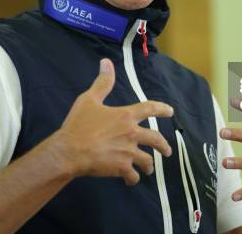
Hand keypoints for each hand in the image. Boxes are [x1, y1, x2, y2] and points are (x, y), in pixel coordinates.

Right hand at [53, 58, 173, 185]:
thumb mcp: (89, 99)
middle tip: (167, 151)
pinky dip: (133, 178)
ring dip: (149, 165)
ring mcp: (128, 152)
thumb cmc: (79, 124)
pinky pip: (133, 175)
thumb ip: (102, 83)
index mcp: (126, 116)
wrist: (70, 150)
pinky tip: (131, 180)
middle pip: (155, 139)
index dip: (161, 109)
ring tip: (148, 168)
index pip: (149, 109)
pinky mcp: (122, 168)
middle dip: (163, 146)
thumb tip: (106, 62)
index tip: (170, 112)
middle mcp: (132, 134)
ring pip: (147, 161)